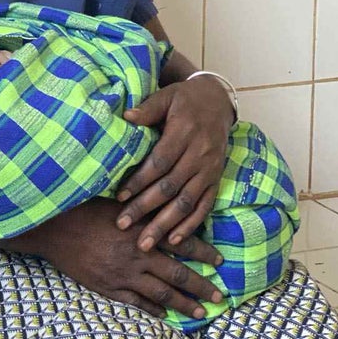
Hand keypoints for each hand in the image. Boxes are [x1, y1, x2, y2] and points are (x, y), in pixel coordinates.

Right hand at [30, 198, 223, 319]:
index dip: (203, 253)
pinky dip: (153, 310)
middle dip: (201, 286)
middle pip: (178, 274)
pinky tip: (165, 315)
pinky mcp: (108, 287)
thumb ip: (142, 206)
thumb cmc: (84, 207)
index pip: (181, 242)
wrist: (53, 227)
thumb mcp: (117, 200)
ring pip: (161, 294)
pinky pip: (136, 302)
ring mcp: (124, 274)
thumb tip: (164, 200)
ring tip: (200, 312)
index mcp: (143, 229)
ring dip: (184, 304)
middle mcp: (138, 253)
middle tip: (220, 295)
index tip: (219, 261)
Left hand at [115, 75, 233, 252]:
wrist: (218, 101)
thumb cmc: (185, 99)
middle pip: (170, 187)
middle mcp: (200, 154)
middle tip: (123, 225)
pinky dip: (191, 225)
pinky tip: (174, 240)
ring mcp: (210, 169)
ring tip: (145, 242)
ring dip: (165, 225)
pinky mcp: (217, 179)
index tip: (120, 196)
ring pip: (186, 202)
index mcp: (184, 133)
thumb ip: (147, 108)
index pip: (159, 162)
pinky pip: (205, 206)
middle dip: (146, 209)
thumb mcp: (166, 96)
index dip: (140, 181)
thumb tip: (126, 116)